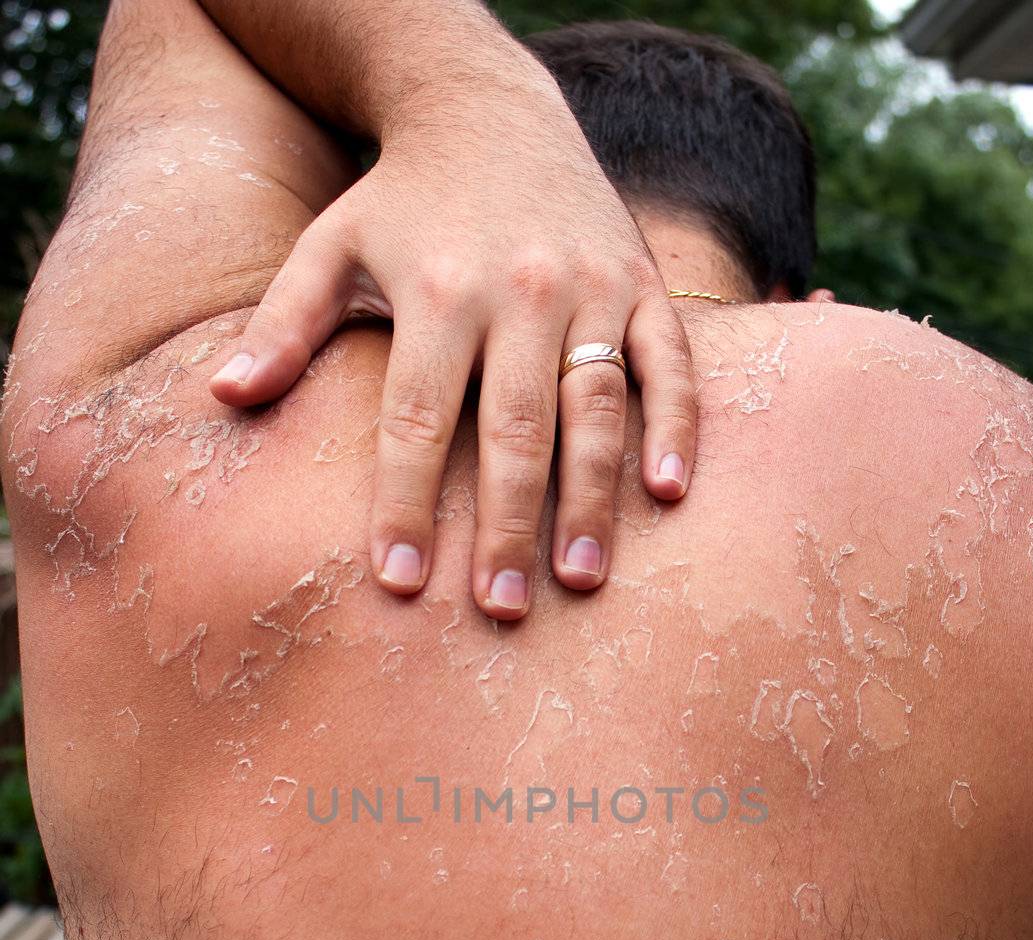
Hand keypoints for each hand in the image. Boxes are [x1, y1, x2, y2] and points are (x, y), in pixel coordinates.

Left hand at [210, 73, 696, 618]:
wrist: (489, 105)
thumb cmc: (400, 198)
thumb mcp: (329, 244)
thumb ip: (282, 323)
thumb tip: (224, 397)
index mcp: (436, 290)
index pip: (417, 418)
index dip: (405, 503)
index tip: (399, 583)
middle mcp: (518, 290)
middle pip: (512, 428)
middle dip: (506, 525)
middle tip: (499, 609)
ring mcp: (590, 287)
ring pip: (595, 406)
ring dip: (591, 498)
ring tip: (579, 580)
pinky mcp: (641, 281)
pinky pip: (671, 362)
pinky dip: (677, 424)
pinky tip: (670, 493)